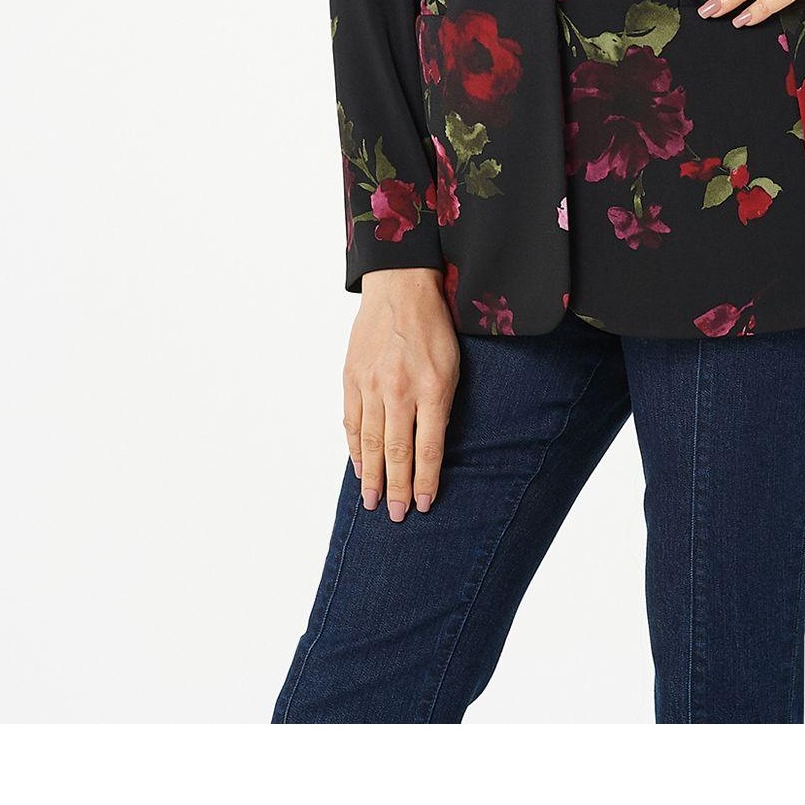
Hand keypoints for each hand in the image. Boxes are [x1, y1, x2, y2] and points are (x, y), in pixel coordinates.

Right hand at [346, 268, 459, 520]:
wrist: (401, 288)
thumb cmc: (434, 327)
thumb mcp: (453, 365)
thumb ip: (442, 405)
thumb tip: (432, 446)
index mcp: (432, 388)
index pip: (429, 448)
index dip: (427, 480)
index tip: (425, 505)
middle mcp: (400, 390)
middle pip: (396, 452)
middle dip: (398, 488)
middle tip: (397, 516)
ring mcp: (372, 385)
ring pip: (369, 442)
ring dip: (372, 476)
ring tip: (373, 502)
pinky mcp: (351, 378)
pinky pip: (351, 421)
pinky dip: (354, 448)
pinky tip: (359, 467)